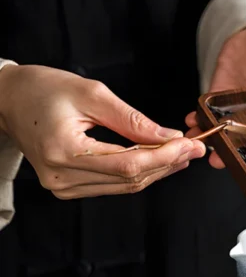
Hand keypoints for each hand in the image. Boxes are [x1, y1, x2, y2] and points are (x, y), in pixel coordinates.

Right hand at [0, 65, 205, 198]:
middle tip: (196, 149)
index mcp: (64, 151)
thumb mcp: (92, 94)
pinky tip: (159, 161)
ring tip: (184, 154)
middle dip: (168, 164)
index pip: (128, 164)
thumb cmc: (45, 89)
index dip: (165, 157)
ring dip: (158, 171)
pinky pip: (113, 185)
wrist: (10, 99)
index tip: (192, 145)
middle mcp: (62, 177)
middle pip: (130, 179)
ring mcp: (63, 186)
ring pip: (125, 186)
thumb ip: (133, 120)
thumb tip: (169, 137)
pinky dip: (140, 173)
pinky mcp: (68, 187)